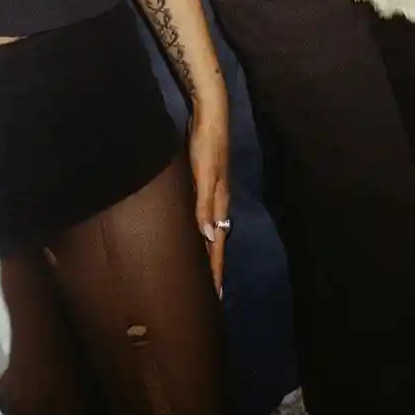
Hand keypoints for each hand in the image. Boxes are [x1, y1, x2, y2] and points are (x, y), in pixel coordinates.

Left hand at [189, 90, 230, 295]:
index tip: (214, 297)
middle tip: (207, 294)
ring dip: (206, 251)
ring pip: (210, 231)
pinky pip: (204, 218)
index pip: (217, 246)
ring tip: (200, 272)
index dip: (215, 271)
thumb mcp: (204, 176)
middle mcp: (218, 204)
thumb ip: (205, 205)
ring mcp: (212, 194)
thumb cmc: (207, 145)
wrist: (210, 117)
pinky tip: (193, 235)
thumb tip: (208, 237)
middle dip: (212, 268)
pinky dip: (201, 232)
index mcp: (220, 205)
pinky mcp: (204, 184)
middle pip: (216, 243)